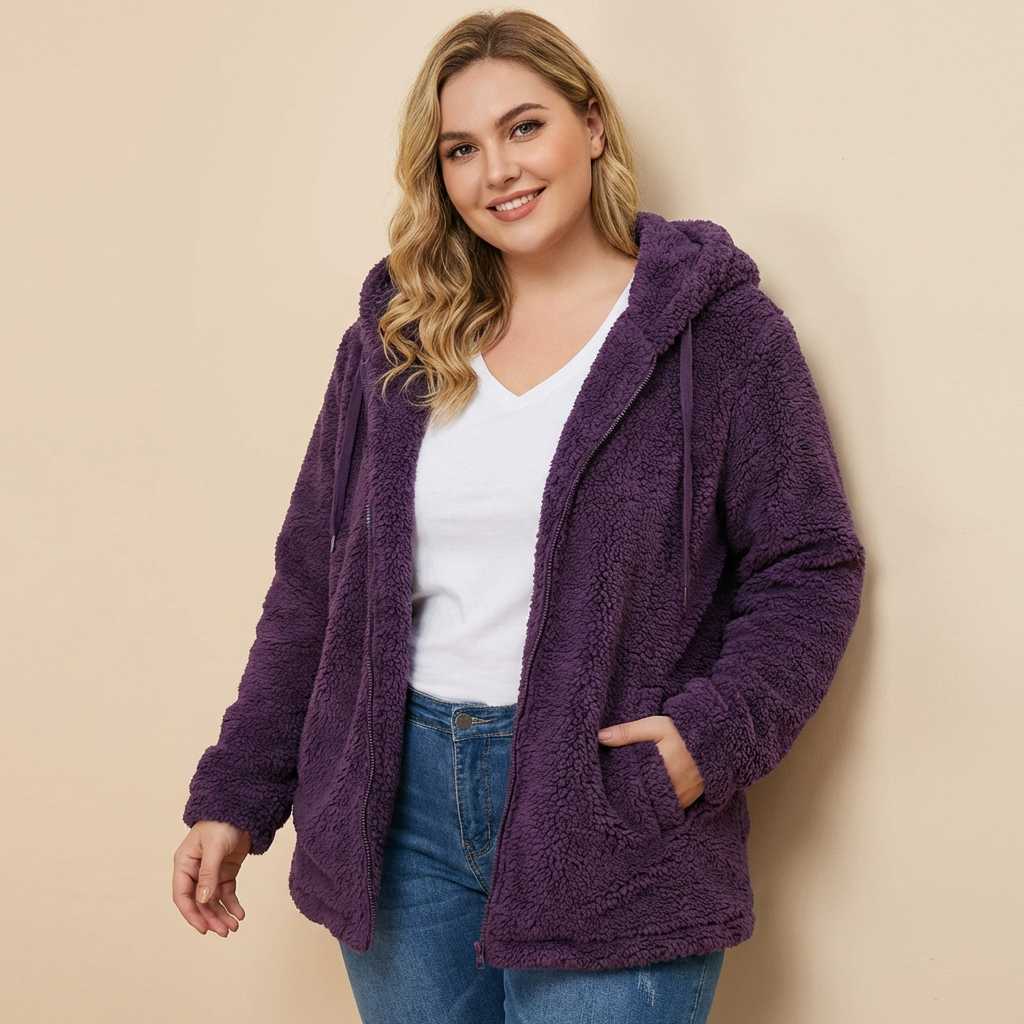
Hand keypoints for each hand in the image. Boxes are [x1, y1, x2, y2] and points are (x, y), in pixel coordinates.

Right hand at [172, 820, 251, 935]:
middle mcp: (194, 871)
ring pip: (213, 901)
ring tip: (234, 927)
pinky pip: (226, 893)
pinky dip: (232, 904)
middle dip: (211, 918)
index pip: (182, 895)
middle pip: (199, 902)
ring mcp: (210, 872)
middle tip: (226, 932)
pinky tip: (240, 914)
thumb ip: (208, 874)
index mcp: (184, 864)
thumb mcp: (215, 847)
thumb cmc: (222, 822)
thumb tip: (202, 900)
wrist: (242, 809)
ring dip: (222, 915)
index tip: (203, 929)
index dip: (192, 914)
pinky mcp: (225, 872)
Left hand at [597, 716, 704, 808]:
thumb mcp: (655, 726)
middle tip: (612, 793)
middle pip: (641, 799)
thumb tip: (600, 737)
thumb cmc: (682, 732)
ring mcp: (681, 800)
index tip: (605, 783)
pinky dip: (657, 806)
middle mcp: (672, 790)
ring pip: (654, 808)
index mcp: (660, 769)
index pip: (631, 784)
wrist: (713, 741)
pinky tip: (647, 800)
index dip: (617, 785)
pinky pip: (667, 811)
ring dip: (643, 803)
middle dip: (628, 797)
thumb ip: (628, 732)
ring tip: (628, 798)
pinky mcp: (687, 804)